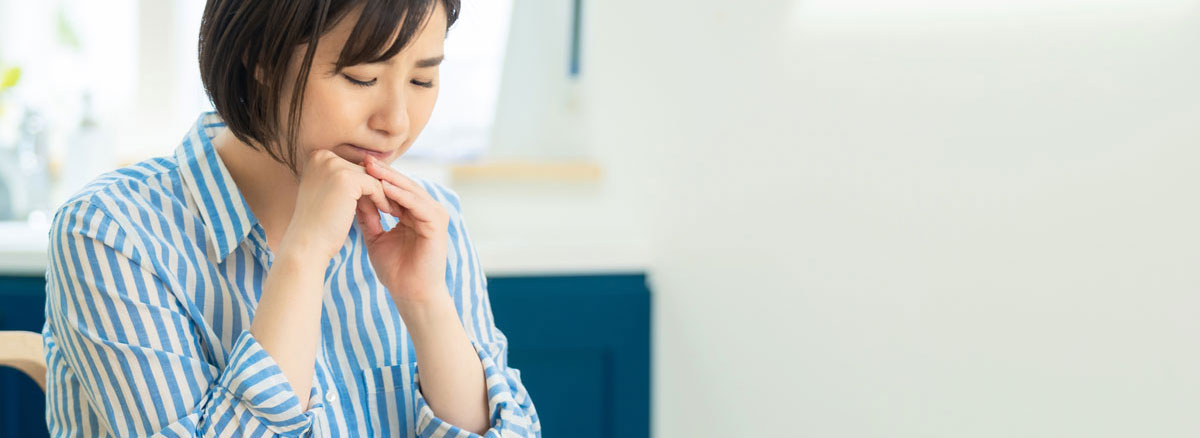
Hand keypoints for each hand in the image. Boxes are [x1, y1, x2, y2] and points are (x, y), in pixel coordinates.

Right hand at [281, 150, 400, 263]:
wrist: (307, 243)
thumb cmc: (318, 223)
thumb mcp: (329, 193)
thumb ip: (344, 179)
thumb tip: (373, 169)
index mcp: (317, 157)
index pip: (351, 167)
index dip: (365, 185)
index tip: (376, 199)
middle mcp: (323, 156)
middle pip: (361, 171)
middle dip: (373, 191)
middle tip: (388, 206)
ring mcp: (334, 166)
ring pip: (370, 179)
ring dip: (379, 197)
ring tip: (389, 211)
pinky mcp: (347, 179)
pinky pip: (375, 186)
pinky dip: (382, 200)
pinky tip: (386, 213)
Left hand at [358, 155, 450, 306]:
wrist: (410, 294)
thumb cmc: (395, 271)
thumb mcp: (375, 238)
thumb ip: (368, 217)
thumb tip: (353, 195)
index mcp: (413, 214)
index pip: (395, 189)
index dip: (377, 178)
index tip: (356, 167)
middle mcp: (426, 211)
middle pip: (404, 185)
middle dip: (383, 173)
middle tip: (364, 159)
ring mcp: (434, 216)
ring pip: (412, 191)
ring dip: (392, 180)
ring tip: (372, 169)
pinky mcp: (437, 223)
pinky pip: (418, 204)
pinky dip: (402, 196)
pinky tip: (385, 188)